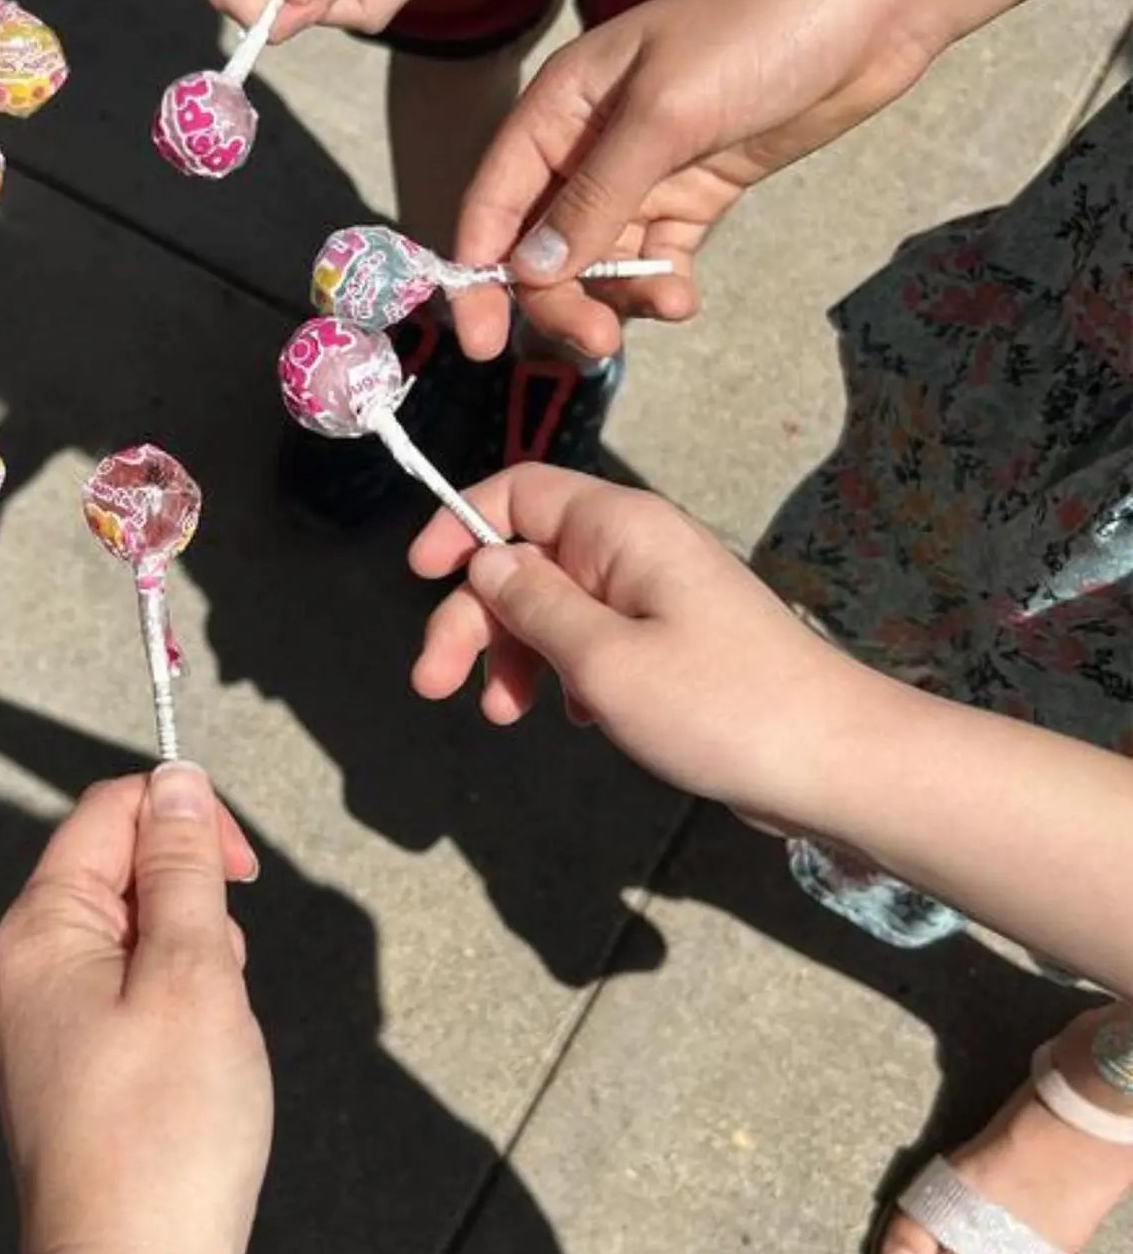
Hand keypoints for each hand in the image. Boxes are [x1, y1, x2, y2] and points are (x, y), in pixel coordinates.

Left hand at [0, 769, 269, 1253]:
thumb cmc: (167, 1134)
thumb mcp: (196, 975)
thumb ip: (182, 869)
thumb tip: (175, 783)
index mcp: (38, 930)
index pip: (107, 812)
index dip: (184, 819)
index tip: (242, 872)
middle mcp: (24, 970)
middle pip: (118, 874)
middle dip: (194, 907)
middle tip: (221, 983)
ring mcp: (44, 1027)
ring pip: (135, 942)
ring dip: (196, 968)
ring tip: (211, 1043)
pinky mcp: (73, 1076)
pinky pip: (133, 1003)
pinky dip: (181, 1016)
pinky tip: (202, 1074)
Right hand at [408, 463, 859, 828]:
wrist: (835, 763)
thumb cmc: (721, 705)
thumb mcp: (602, 658)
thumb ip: (531, 605)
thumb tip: (485, 563)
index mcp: (620, 529)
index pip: (518, 490)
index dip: (460, 523)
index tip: (419, 577)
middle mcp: (635, 550)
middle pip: (523, 560)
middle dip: (472, 619)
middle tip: (435, 687)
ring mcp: (655, 598)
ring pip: (551, 607)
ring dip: (513, 656)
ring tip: (503, 716)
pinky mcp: (670, 644)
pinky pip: (591, 641)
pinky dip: (562, 674)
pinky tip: (569, 717)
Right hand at [448, 0, 945, 360]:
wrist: (877, 2)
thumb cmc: (760, 28)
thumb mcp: (666, 112)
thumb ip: (596, 196)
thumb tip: (528, 272)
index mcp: (558, 106)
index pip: (493, 203)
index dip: (475, 273)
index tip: (478, 343)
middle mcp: (586, 143)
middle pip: (541, 245)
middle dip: (559, 299)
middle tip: (598, 342)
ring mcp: (643, 170)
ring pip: (598, 259)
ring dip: (618, 296)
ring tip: (668, 307)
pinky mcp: (696, 190)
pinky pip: (655, 255)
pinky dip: (660, 284)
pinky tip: (685, 299)